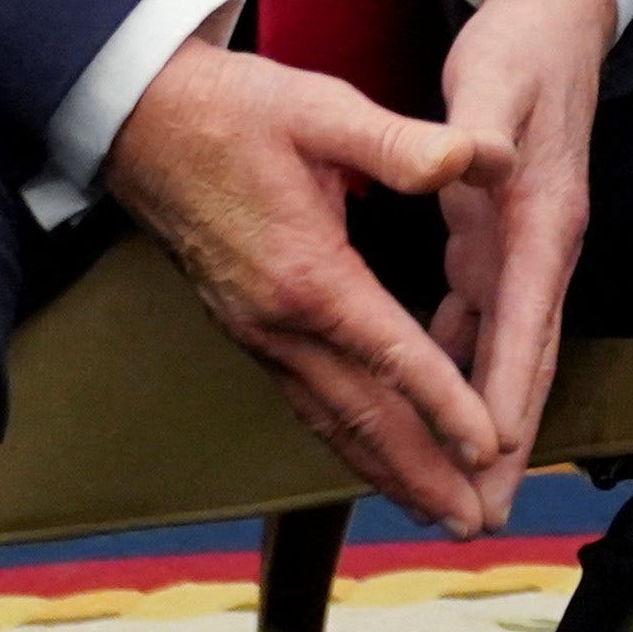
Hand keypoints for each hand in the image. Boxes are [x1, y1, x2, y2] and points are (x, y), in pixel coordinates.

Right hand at [108, 36, 514, 532]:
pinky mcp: (248, 330)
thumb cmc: (237, 109)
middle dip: (422, 472)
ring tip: (436, 512)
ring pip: (330, 421)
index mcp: (307, 275)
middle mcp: (278, 323)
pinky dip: (347, 440)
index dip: (445, 404)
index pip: (390, 356)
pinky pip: (306, 402)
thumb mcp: (324, 109)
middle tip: (474, 521)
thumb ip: (401, 143)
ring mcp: (257, 333)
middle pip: (360, 415)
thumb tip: (477, 157)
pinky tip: (374, 456)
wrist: (141, 121)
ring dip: (386, 470)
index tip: (491, 447)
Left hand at [432, 0, 615, 529]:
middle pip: (524, 359)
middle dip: (504, 440)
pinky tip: (430, 405)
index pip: (525, 318)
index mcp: (539, 215)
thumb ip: (478, 124)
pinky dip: (462, 369)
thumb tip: (480, 160)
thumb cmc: (521, 47)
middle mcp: (541, 244)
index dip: (508, 390)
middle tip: (481, 515)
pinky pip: (482, 323)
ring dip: (484, 421)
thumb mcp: (495, 77)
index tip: (493, 456)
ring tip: (462, 491)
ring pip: (504, 352)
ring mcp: (523, 247)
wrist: (557, 15)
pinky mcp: (501, 238)